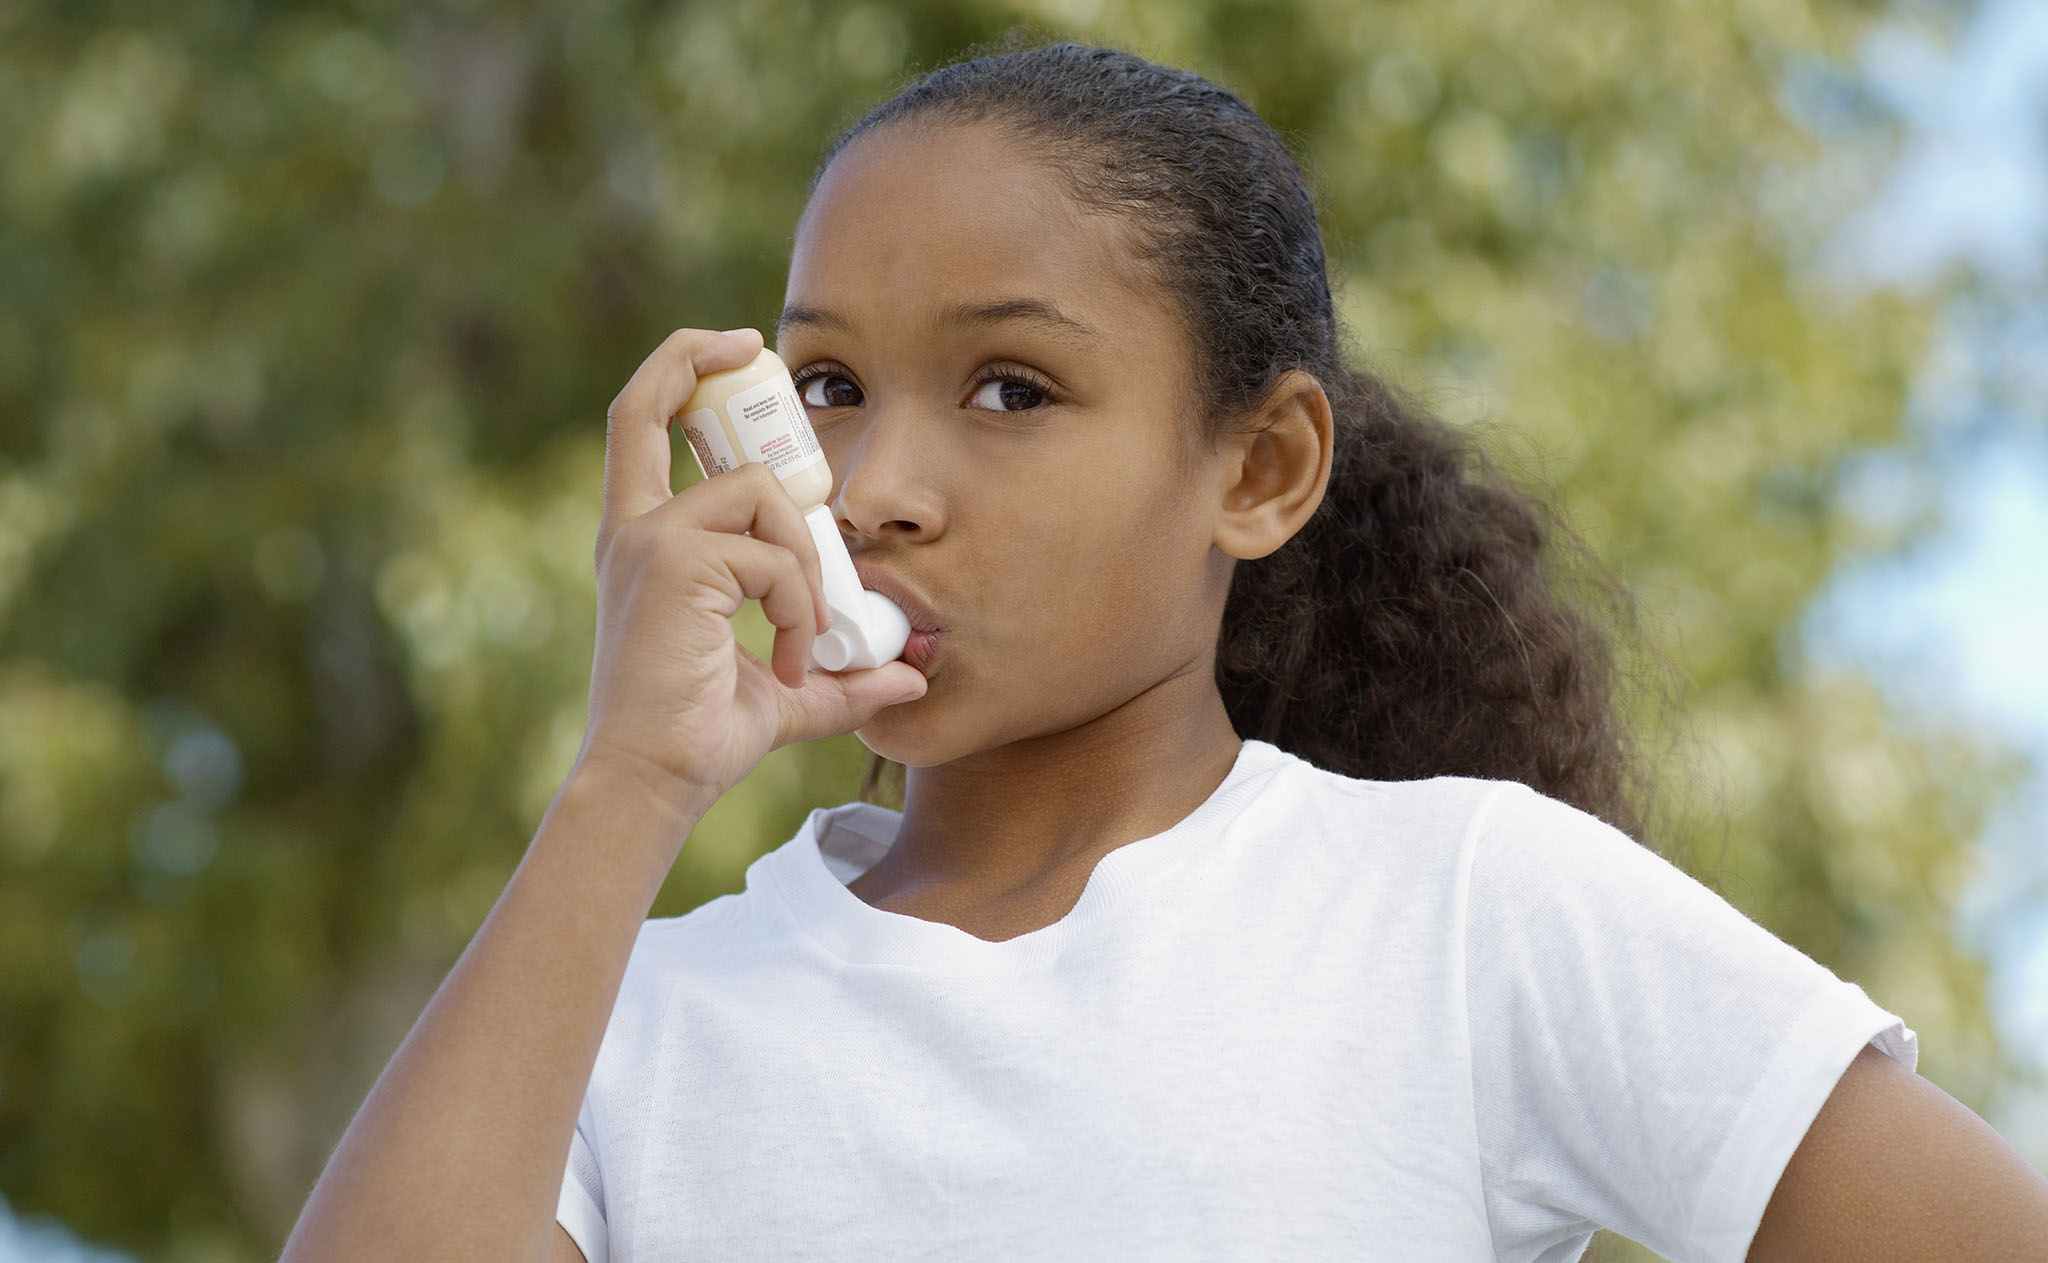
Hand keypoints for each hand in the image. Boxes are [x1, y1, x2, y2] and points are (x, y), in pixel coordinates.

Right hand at [575, 327, 927, 821]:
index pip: (639, 420)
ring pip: (761, 496)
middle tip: (785, 438)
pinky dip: (802, 608)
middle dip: (712, 367)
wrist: (653, 785)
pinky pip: (775, 557)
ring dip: (805, 565)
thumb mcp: (785, 696)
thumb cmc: (699, 741)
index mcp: (644, 540)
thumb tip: (911, 675)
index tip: (738, 350)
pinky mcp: (673, 563)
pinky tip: (793, 662)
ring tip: (807, 637)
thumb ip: (842, 676)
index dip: (682, 364)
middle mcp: (634, 528)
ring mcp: (650, 541)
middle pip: (657, 401)